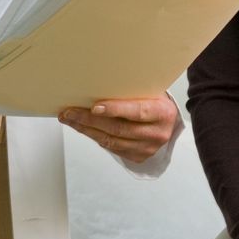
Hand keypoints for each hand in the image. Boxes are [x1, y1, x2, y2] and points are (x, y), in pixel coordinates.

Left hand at [57, 94, 177, 162]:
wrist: (168, 122)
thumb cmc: (155, 102)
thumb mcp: (151, 91)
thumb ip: (132, 90)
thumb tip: (100, 81)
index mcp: (162, 113)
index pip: (137, 112)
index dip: (115, 110)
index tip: (94, 107)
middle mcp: (157, 133)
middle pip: (118, 128)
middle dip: (89, 120)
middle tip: (70, 112)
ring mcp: (147, 148)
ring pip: (111, 141)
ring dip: (87, 129)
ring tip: (70, 119)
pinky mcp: (138, 156)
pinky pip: (111, 147)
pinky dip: (95, 137)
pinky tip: (84, 128)